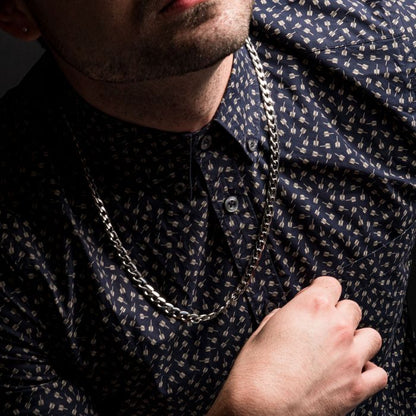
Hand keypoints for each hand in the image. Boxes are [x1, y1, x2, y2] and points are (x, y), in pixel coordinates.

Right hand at [207, 276, 386, 415]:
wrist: (259, 410)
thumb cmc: (255, 370)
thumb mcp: (263, 330)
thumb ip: (285, 316)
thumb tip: (292, 317)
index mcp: (311, 307)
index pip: (331, 284)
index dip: (323, 291)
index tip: (318, 299)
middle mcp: (336, 327)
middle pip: (352, 307)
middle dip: (339, 314)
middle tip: (325, 327)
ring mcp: (350, 358)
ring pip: (372, 336)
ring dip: (358, 339)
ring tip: (342, 349)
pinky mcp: (356, 388)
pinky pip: (379, 374)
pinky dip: (369, 372)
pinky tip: (353, 373)